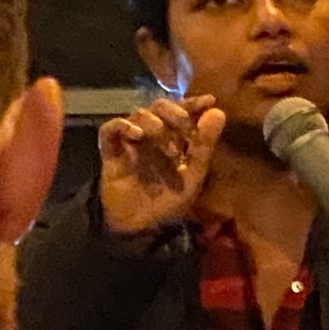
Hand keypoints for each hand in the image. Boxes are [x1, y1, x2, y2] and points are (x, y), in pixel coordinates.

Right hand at [98, 95, 224, 235]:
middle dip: (174, 111)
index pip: (183, 111)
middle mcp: (152, 134)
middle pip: (160, 106)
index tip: (208, 100)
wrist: (140, 228)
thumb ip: (204, 145)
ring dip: (155, 125)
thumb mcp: (193, 176)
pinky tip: (136, 135)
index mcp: (174, 138)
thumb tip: (218, 110)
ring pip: (139, 114)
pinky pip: (110, 129)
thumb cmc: (168, 202)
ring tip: (167, 149)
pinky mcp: (111, 151)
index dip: (194, 103)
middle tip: (184, 126)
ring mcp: (130, 141)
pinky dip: (122, 126)